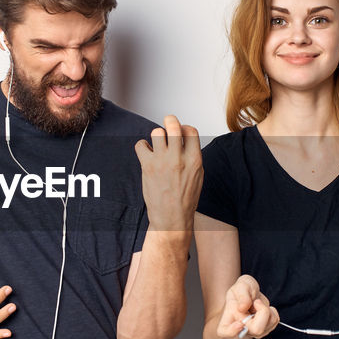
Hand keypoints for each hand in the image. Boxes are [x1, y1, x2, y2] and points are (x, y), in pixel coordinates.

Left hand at [135, 115, 202, 232]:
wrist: (172, 218)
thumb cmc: (185, 199)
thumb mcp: (198, 175)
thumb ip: (192, 156)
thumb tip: (184, 140)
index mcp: (194, 160)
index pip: (190, 130)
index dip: (185, 128)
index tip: (181, 132)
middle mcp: (179, 158)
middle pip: (173, 125)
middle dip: (170, 120)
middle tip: (168, 123)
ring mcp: (162, 161)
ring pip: (157, 132)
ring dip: (156, 135)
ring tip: (157, 144)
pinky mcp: (148, 166)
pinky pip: (140, 145)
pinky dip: (142, 146)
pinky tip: (147, 153)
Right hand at [216, 275, 279, 338]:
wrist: (249, 292)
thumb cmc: (242, 289)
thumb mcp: (241, 285)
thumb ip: (242, 295)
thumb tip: (243, 308)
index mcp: (227, 319)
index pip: (225, 332)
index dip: (232, 331)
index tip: (239, 323)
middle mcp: (240, 329)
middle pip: (256, 329)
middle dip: (262, 312)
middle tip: (257, 301)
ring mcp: (253, 331)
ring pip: (268, 325)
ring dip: (266, 309)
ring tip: (257, 303)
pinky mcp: (264, 329)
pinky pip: (274, 322)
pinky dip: (272, 311)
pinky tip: (263, 307)